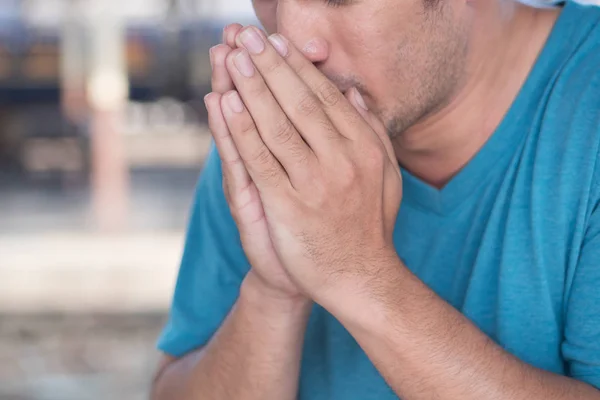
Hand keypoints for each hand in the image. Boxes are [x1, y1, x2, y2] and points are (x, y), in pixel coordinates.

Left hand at [216, 27, 402, 302]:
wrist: (360, 279)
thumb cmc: (369, 227)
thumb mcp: (385, 176)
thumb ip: (372, 133)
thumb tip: (355, 94)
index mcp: (363, 148)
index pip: (325, 97)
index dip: (297, 67)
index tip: (277, 43)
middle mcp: (341, 160)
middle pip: (299, 102)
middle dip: (269, 65)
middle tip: (246, 35)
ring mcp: (314, 183)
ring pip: (276, 125)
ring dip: (251, 88)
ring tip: (231, 56)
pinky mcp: (289, 206)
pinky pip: (260, 161)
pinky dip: (241, 130)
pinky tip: (225, 105)